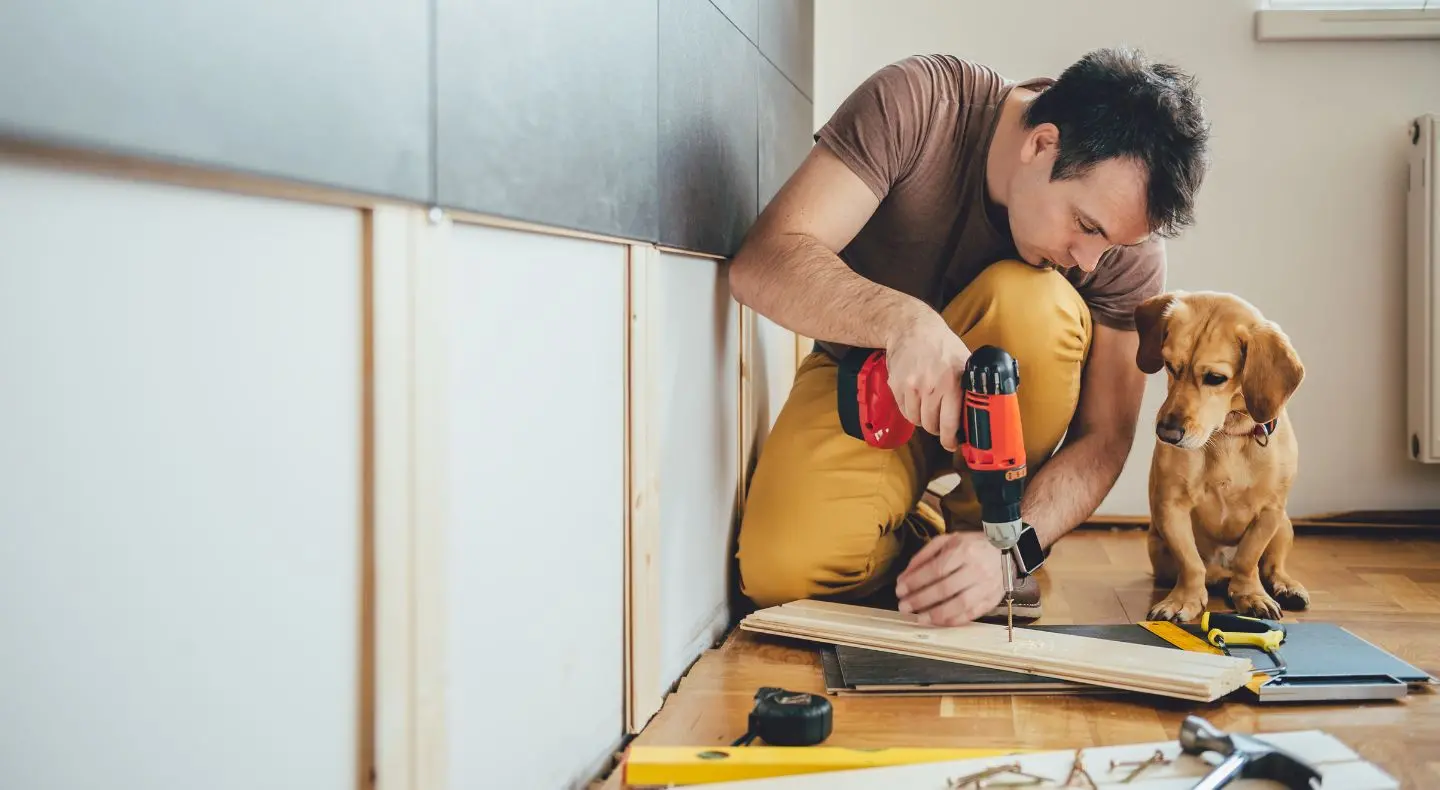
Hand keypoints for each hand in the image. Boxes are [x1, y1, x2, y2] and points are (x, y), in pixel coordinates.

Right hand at [884, 311, 970, 451]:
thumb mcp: (964, 360)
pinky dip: (911, 410)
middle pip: (931, 425)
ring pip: (916, 420)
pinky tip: (917, 399)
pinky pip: (904, 410)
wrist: (911, 329)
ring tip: (928, 408)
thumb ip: (971, 385)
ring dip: (923, 419)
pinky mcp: (896, 386)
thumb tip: (986, 408)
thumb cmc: (942, 345)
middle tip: (941, 425)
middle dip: (938, 429)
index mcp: (952, 382)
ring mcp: (911, 387)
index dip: (950, 439)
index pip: (949, 423)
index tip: (952, 443)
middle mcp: (930, 386)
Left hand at [894, 532, 1004, 625]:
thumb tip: (905, 576)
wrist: (1006, 551)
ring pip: (959, 605)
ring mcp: (986, 586)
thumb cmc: (971, 545)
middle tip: (904, 607)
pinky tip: (938, 621)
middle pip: (945, 589)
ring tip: (919, 618)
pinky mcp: (992, 600)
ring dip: (936, 615)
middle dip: (920, 600)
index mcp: (963, 550)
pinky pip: (972, 614)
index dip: (915, 582)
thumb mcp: (947, 541)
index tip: (900, 590)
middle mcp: (976, 569)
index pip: (936, 569)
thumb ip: (925, 556)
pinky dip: (953, 621)